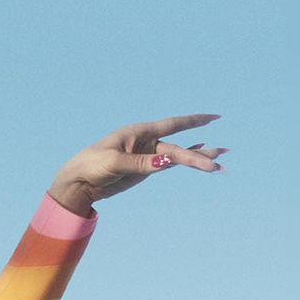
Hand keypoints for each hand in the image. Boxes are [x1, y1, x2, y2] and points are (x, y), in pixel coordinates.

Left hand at [48, 113, 228, 213]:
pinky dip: (184, 161)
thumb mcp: (115, 162)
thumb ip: (142, 163)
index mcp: (139, 133)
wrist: (79, 182)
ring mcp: (147, 156)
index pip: (172, 125)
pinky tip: (200, 157)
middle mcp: (146, 142)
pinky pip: (169, 164)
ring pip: (177, 156)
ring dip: (198, 159)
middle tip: (218, 162)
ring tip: (220, 162)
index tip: (215, 117)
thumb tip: (168, 163)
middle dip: (199, 155)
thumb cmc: (92, 165)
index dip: (194, 121)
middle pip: (178, 148)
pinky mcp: (145, 169)